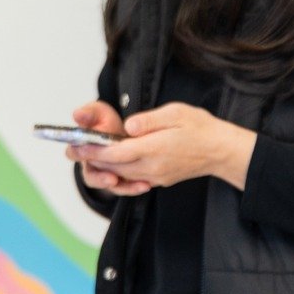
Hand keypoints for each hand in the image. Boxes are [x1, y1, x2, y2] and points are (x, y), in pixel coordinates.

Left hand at [71, 102, 256, 190]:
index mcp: (155, 149)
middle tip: (72, 149)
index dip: (93, 151)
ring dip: (103, 166)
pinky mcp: (160, 180)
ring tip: (86, 155)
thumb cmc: (201, 127)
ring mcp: (156, 176)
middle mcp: (153, 167)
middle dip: (91, 159)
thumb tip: (127, 126)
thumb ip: (149, 120)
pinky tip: (111, 163)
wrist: (221, 151)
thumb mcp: (176, 113)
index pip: (116, 153)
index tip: (76, 145)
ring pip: (122, 174)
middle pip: (114, 166)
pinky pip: (134, 178)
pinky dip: (119, 172)